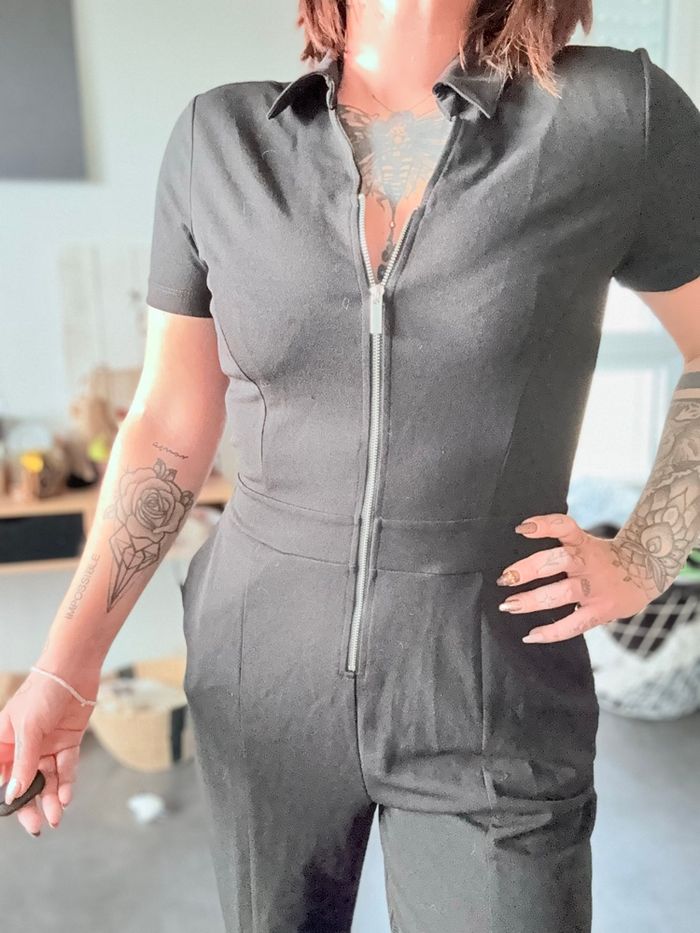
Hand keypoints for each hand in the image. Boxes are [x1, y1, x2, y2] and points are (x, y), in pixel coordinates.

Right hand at [0, 666, 98, 835]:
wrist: (74, 669)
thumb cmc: (43, 691)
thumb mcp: (28, 728)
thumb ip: (24, 763)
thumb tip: (13, 794)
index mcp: (5, 741)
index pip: (2, 775)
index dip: (6, 795)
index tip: (11, 814)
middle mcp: (25, 746)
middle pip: (25, 782)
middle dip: (30, 805)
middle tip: (37, 825)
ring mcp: (47, 745)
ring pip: (47, 779)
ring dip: (51, 798)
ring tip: (56, 816)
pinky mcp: (68, 742)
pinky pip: (66, 768)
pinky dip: (66, 783)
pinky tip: (66, 797)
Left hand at [496, 512, 662, 643]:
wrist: (649, 571)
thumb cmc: (604, 558)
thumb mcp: (586, 543)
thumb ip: (561, 545)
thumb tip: (520, 549)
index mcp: (583, 543)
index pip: (565, 527)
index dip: (544, 525)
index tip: (521, 528)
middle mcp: (588, 563)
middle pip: (558, 561)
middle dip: (529, 569)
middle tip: (505, 578)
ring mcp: (594, 589)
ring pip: (561, 594)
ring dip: (532, 600)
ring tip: (509, 605)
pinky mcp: (601, 611)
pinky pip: (574, 625)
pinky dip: (551, 632)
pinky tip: (530, 635)